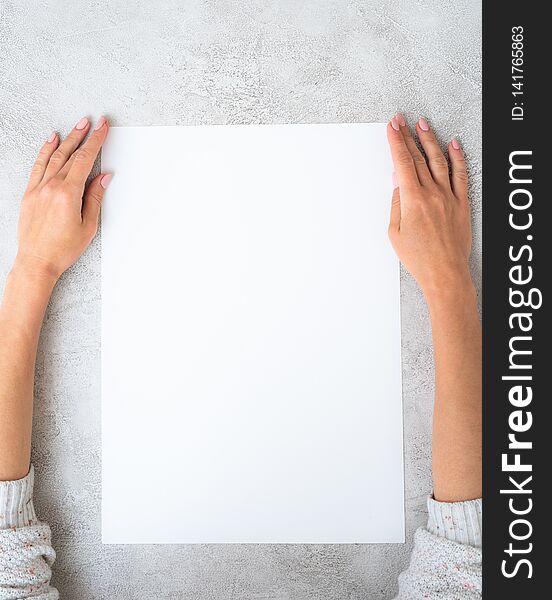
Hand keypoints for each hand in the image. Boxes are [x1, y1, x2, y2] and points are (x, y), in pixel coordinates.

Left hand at [15, 116, 111, 281]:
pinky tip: (51, 141)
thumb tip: (102, 179)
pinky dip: (45, 151)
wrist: (36, 262)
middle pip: (69, 154)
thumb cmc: (62, 249)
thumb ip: (94, 198)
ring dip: (66, 139)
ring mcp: (38, 188)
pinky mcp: (29, 193)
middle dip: (82, 135)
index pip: (84, 160)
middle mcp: (50, 187)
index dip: (95, 142)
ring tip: (76, 127)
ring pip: (53, 157)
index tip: (102, 128)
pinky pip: (38, 166)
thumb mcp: (88, 226)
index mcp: (67, 194)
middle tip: (92, 122)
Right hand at [386, 114, 472, 301]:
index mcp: (413, 201)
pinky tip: (453, 145)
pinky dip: (457, 157)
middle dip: (408, 136)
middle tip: (401, 121)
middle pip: (418, 158)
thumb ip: (396, 203)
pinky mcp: (462, 204)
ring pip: (439, 161)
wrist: (444, 273)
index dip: (396, 142)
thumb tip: (399, 182)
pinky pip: (461, 175)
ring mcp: (449, 197)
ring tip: (423, 125)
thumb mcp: (395, 232)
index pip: (403, 163)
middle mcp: (432, 194)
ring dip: (430, 140)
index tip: (392, 127)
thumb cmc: (418, 258)